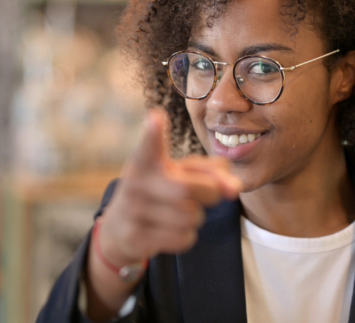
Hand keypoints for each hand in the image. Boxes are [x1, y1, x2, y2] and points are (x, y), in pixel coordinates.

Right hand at [98, 108, 241, 265]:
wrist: (120, 229)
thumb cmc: (160, 191)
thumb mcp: (181, 174)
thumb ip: (213, 173)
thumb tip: (234, 188)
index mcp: (146, 160)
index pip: (150, 146)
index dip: (153, 133)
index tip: (155, 118)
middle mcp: (135, 182)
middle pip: (189, 190)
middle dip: (209, 194)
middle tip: (205, 193)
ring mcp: (132, 211)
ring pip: (191, 217)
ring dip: (196, 218)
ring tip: (177, 212)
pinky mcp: (136, 237)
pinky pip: (184, 238)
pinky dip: (186, 236)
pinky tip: (168, 231)